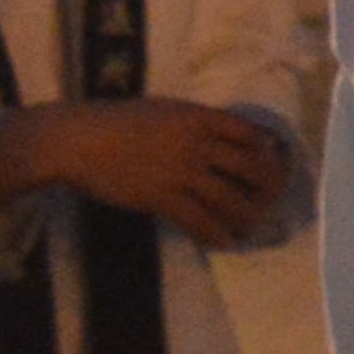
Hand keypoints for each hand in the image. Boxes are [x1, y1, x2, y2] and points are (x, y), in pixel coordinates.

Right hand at [0, 98, 291, 248]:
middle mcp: (198, 143)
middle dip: (268, 187)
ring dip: (247, 216)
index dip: (267, 152)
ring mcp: (182, 171)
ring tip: (252, 226)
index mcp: (199, 117)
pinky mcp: (163, 197)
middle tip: (270, 200)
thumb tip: (222, 136)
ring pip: (231, 198)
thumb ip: (195, 123)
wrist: (78, 139)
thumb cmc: (116, 122)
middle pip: (251, 167)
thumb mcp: (164, 111)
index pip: (250, 134)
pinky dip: (217, 233)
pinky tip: (225, 241)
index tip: (275, 165)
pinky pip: (200, 220)